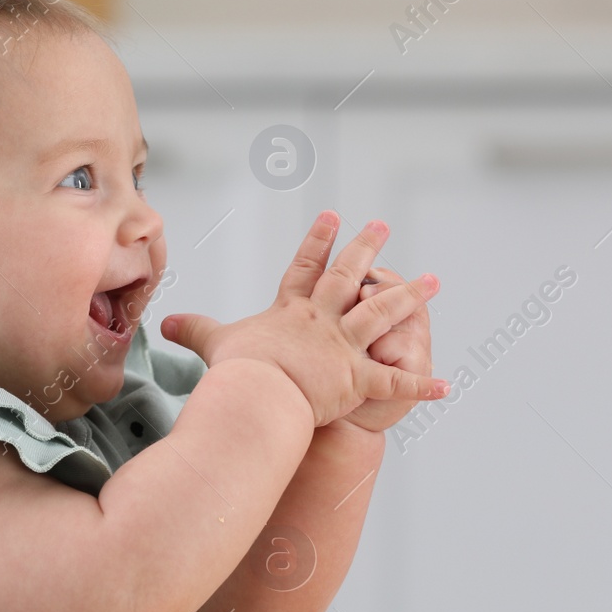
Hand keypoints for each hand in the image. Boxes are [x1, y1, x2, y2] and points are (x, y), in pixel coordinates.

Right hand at [160, 211, 447, 426]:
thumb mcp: (213, 343)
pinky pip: (395, 383)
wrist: (256, 394)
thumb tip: (164, 322)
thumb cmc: (235, 371)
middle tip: (383, 225)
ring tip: (434, 282)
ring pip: (383, 315)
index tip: (332, 216)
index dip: (317, 242)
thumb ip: (194, 331)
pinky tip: (447, 385)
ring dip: (410, 299)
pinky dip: (421, 387)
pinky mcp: (358, 380)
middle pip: (349, 277)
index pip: (304, 269)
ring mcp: (343, 348)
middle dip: (367, 249)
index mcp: (290, 311)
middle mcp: (321, 321)